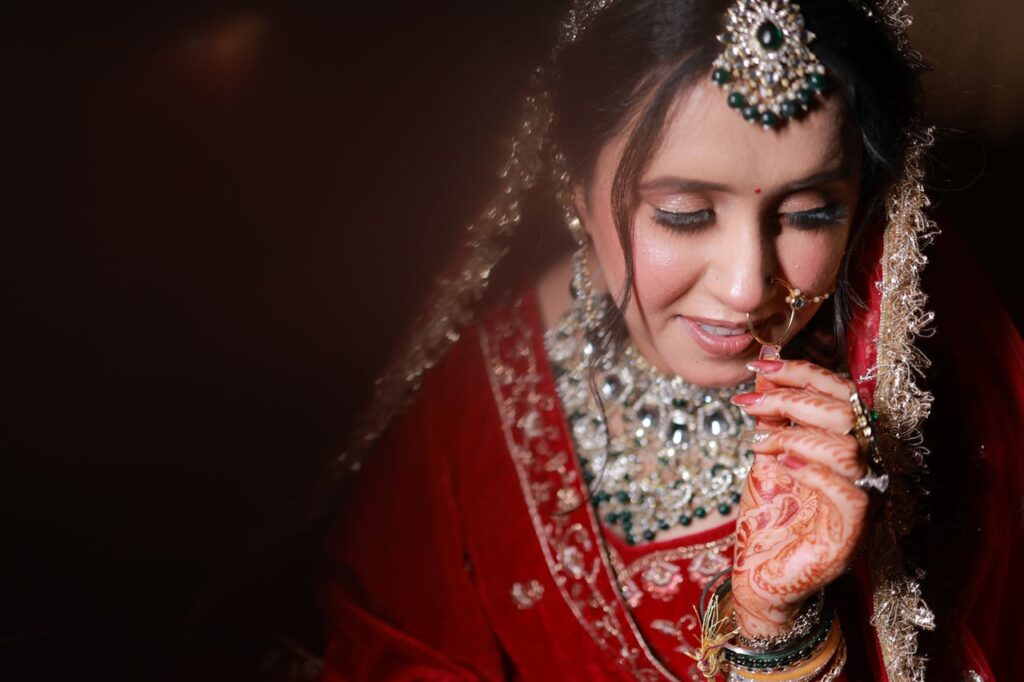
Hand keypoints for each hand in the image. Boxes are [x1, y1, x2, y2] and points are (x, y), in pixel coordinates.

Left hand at [728, 359, 868, 637]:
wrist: (761, 573)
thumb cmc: (770, 514)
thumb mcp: (767, 452)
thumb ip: (773, 414)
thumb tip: (765, 367)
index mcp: (848, 442)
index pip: (840, 391)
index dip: (802, 371)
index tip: (759, 365)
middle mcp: (864, 467)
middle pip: (845, 412)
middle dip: (790, 399)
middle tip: (748, 402)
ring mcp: (864, 500)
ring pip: (848, 448)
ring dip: (794, 436)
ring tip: (759, 442)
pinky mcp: (853, 533)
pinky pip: (849, 493)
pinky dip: (810, 471)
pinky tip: (778, 464)